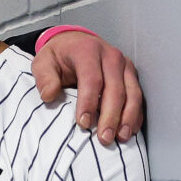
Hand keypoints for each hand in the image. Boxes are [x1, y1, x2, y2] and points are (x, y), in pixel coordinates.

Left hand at [31, 29, 142, 145]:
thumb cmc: (58, 56)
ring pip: (132, 93)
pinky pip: (138, 96)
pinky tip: (130, 130)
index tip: (83, 124)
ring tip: (121, 138)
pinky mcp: (132, 74)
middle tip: (104, 138)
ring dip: (128, 117)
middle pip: (115, 89)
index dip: (89, 103)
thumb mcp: (43, 63)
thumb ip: (44, 78)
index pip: (92, 79)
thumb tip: (48, 96)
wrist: (75, 42)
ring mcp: (125, 65)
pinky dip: (136, 114)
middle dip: (111, 116)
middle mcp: (111, 56)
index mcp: (88, 51)